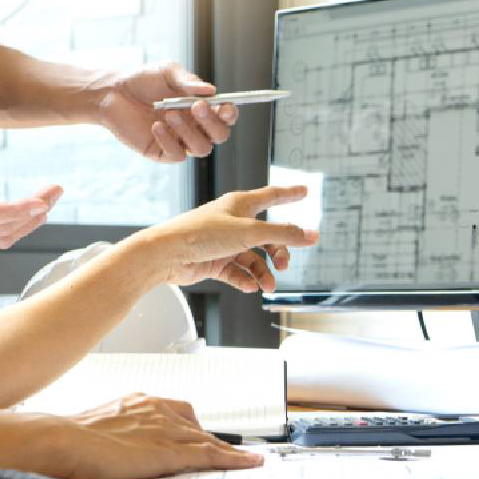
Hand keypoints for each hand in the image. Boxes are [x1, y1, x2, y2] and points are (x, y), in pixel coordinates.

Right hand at [49, 393, 262, 478]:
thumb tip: (109, 451)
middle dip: (212, 441)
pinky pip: (210, 455)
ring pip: (208, 440)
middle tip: (226, 455)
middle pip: (197, 426)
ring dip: (231, 452)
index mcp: (138, 402)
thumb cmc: (66, 439)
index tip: (203, 437)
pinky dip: (234, 459)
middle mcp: (156, 410)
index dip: (193, 428)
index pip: (177, 412)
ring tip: (250, 461)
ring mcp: (164, 430)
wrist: (59, 440)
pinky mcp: (167, 452)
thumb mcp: (96, 430)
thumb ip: (112, 436)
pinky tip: (250, 463)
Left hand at [97, 63, 238, 162]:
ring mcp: (181, 142)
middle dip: (212, 122)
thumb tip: (211, 91)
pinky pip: (177, 155)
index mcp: (202, 109)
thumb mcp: (168, 72)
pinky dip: (168, 140)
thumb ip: (188, 81)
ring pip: (202, 148)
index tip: (225, 106)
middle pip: (220, 136)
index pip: (226, 117)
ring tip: (168, 113)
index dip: (230, 114)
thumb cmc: (144, 80)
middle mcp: (196, 127)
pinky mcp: (163, 153)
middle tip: (197, 106)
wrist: (113, 92)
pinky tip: (155, 126)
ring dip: (189, 131)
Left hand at [137, 185, 319, 291]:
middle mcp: (233, 222)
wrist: (167, 255)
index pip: (271, 196)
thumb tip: (311, 235)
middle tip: (282, 265)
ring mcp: (224, 243)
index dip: (289, 194)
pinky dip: (245, 280)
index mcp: (240, 205)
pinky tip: (248, 287)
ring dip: (263, 273)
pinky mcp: (214, 262)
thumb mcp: (249, 232)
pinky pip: (237, 272)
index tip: (304, 191)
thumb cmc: (201, 234)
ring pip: (253, 258)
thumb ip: (283, 234)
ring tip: (266, 286)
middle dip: (279, 252)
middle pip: (267, 236)